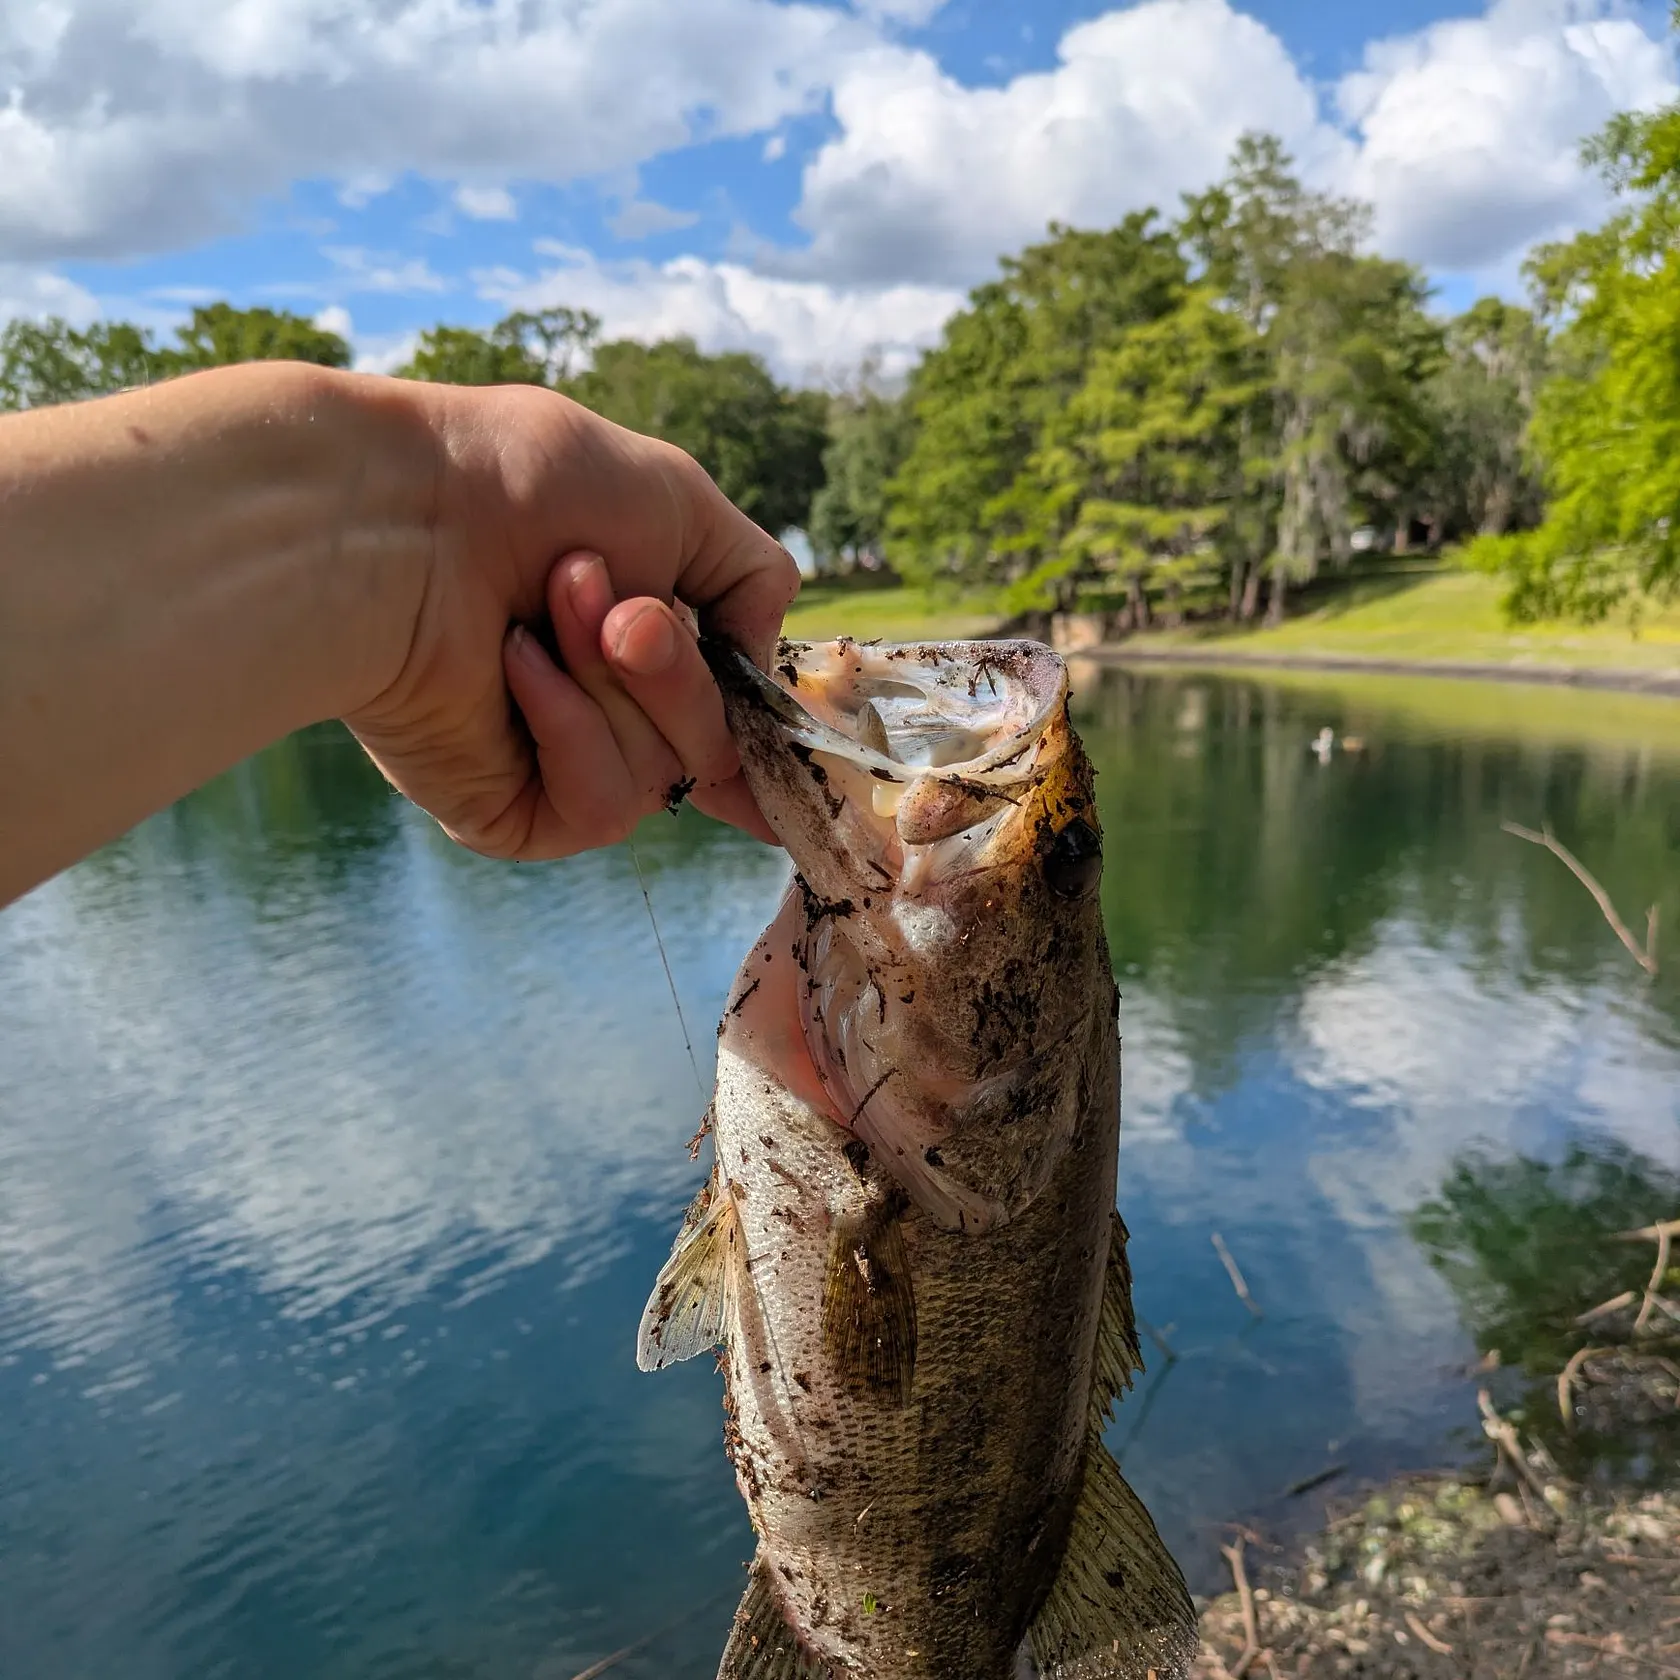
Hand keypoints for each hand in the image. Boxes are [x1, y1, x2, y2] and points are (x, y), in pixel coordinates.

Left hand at [344, 380, 796, 856]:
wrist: (405, 515)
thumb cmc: (526, 485)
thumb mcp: (679, 500)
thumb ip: (753, 580)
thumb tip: (759, 672)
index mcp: (647, 649)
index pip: (729, 732)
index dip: (766, 756)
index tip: (793, 783)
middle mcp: (611, 716)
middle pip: (716, 750)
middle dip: (673, 666)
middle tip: (606, 593)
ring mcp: (562, 767)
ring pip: (665, 774)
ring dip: (614, 678)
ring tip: (544, 602)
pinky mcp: (515, 814)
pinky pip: (602, 803)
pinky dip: (570, 724)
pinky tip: (513, 664)